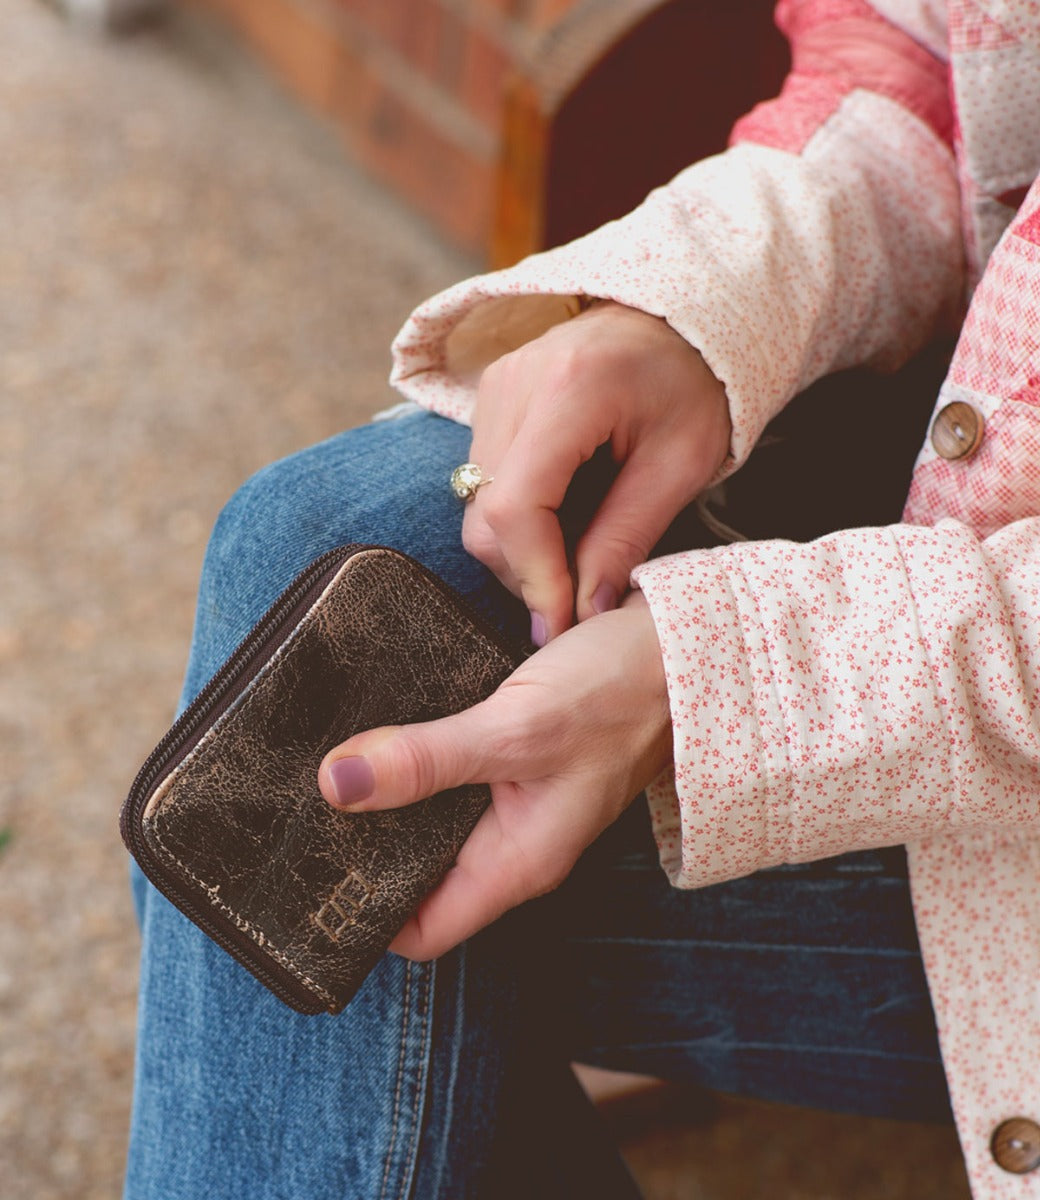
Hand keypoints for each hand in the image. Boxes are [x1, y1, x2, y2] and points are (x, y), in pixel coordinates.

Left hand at [317, 593, 671, 959]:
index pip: (424, 931)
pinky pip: (452, 775)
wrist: (681, 646)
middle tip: (298, 815)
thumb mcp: (516, 728)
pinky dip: (417, 760)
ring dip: (388, 800)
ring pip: (433, 822)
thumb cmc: (621, 694)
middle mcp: (515, 843)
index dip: (365, 917)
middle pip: (420, 876)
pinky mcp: (516, 759)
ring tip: (329, 769)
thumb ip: (427, 759)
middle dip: (364, 851)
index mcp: (518, 863)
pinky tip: (383, 730)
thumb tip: (337, 784)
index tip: (308, 880)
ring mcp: (517, 801)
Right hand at [463, 300, 729, 643]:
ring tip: (579, 554)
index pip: (518, 509)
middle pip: (485, 516)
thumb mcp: (680, 466)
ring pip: (476, 506)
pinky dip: (518, 520)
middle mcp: (514, 385)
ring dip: (521, 551)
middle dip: (526, 574)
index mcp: (571, 391)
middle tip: (580, 598)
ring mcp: (493, 389)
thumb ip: (626, 538)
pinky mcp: (489, 400)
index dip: (535, 579)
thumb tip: (582, 613)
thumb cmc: (694, 385)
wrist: (676, 318)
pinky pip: (483, 483)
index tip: (563, 624)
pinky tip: (564, 520)